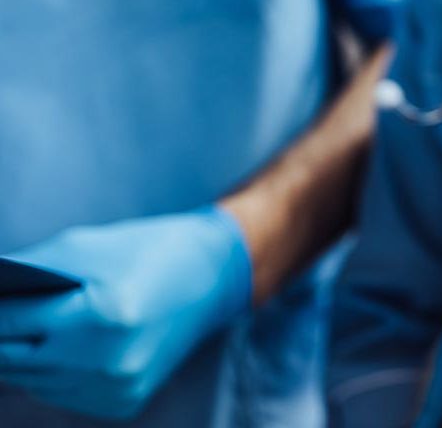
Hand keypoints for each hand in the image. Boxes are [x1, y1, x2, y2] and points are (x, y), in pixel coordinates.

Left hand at [0, 207, 250, 419]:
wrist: (210, 277)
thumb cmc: (144, 251)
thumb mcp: (83, 247)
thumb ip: (27, 274)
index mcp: (100, 314)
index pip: (7, 324)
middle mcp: (107, 360)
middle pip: (11, 360)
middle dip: (1, 336)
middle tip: (7, 317)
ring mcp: (116, 388)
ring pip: (31, 382)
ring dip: (22, 356)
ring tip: (30, 330)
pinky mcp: (122, 404)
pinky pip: (61, 394)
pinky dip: (53, 373)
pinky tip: (65, 347)